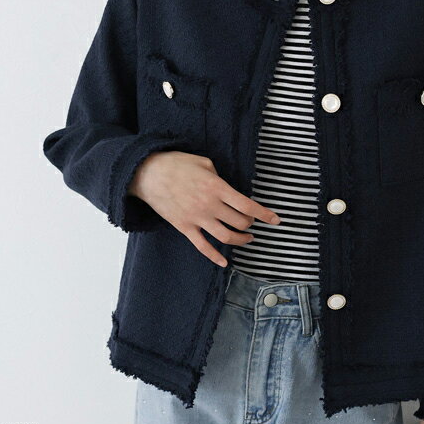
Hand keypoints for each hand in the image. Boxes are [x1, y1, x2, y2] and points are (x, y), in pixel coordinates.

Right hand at [128, 150, 281, 266]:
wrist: (147, 174)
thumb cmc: (177, 164)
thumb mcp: (204, 162)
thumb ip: (219, 176)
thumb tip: (228, 189)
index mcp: (217, 187)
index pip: (247, 205)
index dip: (264, 214)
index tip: (276, 220)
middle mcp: (209, 205)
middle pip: (239, 221)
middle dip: (251, 223)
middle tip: (253, 220)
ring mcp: (196, 218)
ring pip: (226, 236)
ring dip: (240, 239)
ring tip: (247, 238)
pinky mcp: (184, 227)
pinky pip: (202, 246)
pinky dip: (214, 256)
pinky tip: (224, 261)